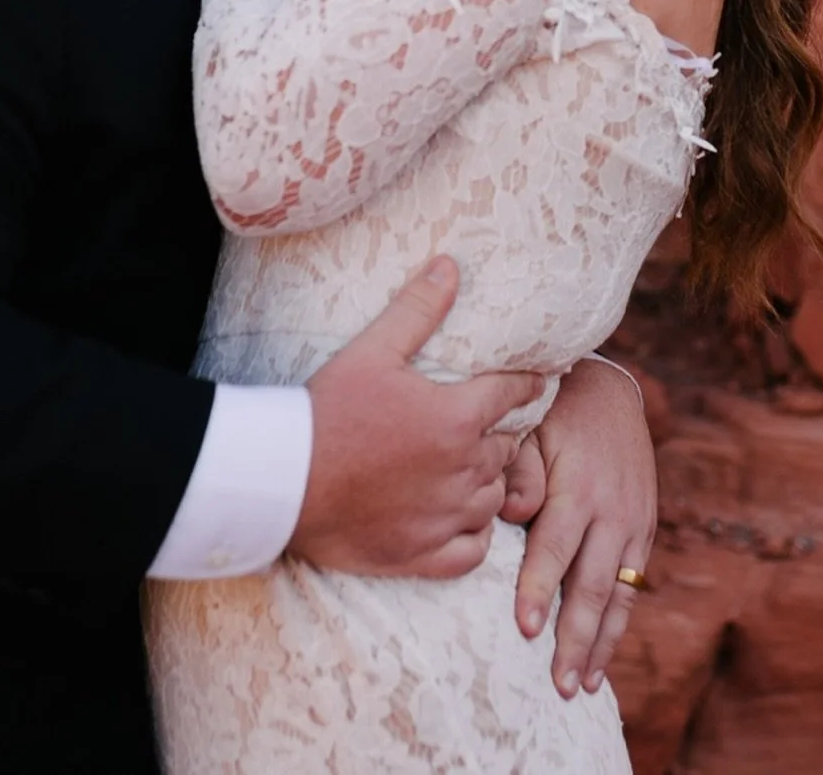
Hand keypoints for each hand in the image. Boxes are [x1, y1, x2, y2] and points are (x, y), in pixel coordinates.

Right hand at [292, 257, 544, 579]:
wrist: (283, 482)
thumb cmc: (328, 411)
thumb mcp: (372, 349)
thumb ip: (417, 309)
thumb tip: (449, 266)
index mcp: (455, 418)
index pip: (512, 394)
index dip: (528, 383)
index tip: (539, 379)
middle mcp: (461, 471)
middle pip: (505, 447)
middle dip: (501, 432)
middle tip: (487, 424)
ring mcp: (444, 518)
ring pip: (494, 498)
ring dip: (488, 481)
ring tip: (471, 467)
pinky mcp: (422, 556)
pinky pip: (473, 551)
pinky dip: (474, 535)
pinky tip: (460, 519)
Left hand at [515, 359, 655, 698]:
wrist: (607, 390)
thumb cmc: (554, 411)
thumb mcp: (531, 427)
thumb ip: (520, 470)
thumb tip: (512, 513)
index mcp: (578, 486)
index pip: (555, 546)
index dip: (540, 588)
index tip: (525, 628)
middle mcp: (612, 510)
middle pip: (591, 583)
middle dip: (574, 636)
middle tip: (556, 682)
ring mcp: (634, 523)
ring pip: (617, 594)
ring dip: (599, 644)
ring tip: (579, 686)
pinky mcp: (644, 529)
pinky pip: (632, 586)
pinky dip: (618, 624)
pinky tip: (602, 660)